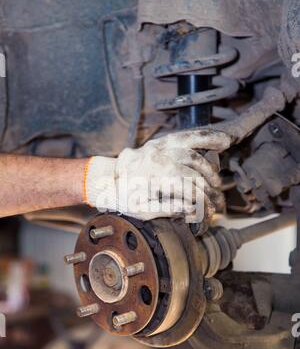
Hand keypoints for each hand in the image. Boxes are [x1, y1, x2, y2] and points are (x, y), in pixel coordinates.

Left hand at [84, 129, 231, 220]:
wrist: (108, 179)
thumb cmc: (124, 198)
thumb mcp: (142, 211)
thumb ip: (168, 209)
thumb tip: (192, 209)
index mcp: (154, 179)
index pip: (189, 190)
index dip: (203, 202)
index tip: (209, 212)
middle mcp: (159, 160)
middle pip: (194, 172)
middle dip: (210, 187)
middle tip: (216, 199)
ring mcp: (160, 148)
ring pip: (193, 149)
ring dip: (211, 163)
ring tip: (220, 182)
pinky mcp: (161, 142)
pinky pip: (186, 135)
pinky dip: (205, 137)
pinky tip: (221, 140)